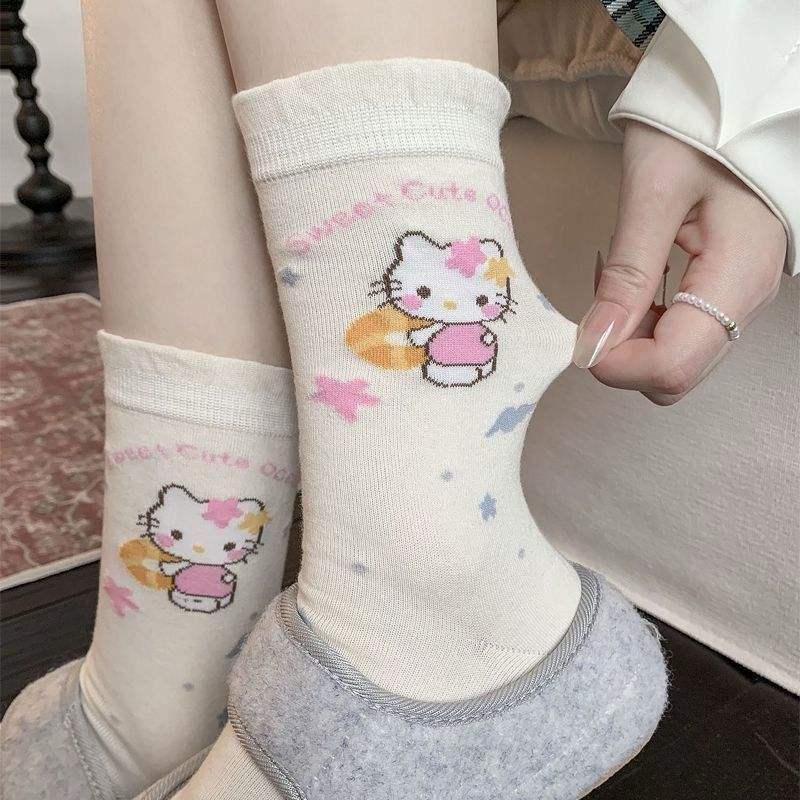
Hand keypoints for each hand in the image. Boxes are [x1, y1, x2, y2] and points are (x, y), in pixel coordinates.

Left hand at [572, 122, 785, 404]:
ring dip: (631, 341)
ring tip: (613, 283)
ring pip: (676, 360)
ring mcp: (740, 299)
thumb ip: (627, 276)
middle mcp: (747, 301)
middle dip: (623, 357)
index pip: (671, 367)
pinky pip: (681, 335)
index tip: (582, 330)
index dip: (616, 363)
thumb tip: (592, 346)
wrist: (737, 96)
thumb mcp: (654, 194)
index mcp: (737, 277)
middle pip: (676, 376)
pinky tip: (631, 285)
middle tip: (596, 304)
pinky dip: (644, 325)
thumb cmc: (698, 129)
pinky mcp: (726, 291)